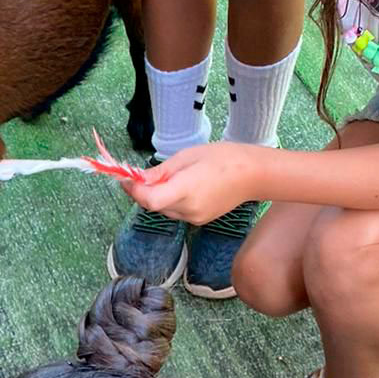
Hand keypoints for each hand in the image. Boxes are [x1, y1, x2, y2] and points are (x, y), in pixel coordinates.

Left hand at [122, 142, 266, 225]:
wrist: (253, 175)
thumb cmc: (223, 158)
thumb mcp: (187, 156)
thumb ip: (161, 171)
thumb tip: (138, 179)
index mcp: (186, 189)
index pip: (150, 199)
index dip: (133, 191)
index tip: (124, 178)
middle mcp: (188, 209)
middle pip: (153, 205)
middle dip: (142, 192)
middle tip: (136, 175)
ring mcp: (194, 218)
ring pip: (163, 210)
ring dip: (157, 196)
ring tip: (166, 178)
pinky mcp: (198, 221)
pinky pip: (175, 212)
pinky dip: (170, 201)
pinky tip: (181, 187)